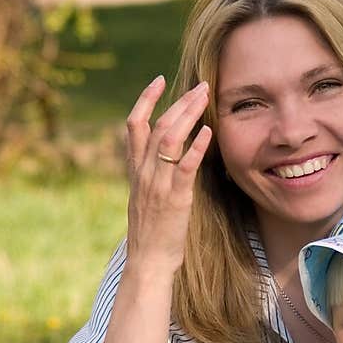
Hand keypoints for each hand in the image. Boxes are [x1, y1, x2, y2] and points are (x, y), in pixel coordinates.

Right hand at [125, 76, 212, 275]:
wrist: (147, 262)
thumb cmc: (152, 234)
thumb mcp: (145, 198)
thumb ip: (151, 176)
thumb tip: (164, 159)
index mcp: (135, 171)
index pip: (134, 125)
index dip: (145, 99)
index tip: (159, 80)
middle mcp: (144, 173)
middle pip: (158, 125)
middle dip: (179, 102)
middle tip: (199, 85)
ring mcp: (157, 184)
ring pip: (169, 139)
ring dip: (188, 115)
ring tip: (204, 98)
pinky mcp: (174, 199)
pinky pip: (184, 167)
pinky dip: (196, 147)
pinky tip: (208, 132)